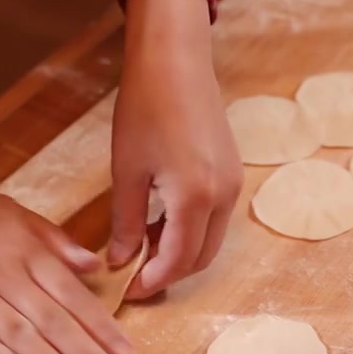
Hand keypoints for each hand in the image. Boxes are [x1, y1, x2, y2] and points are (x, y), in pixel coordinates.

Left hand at [109, 0, 242, 298]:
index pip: (177, 261)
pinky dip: (190, 229)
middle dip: (169, 273)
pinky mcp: (232, 173)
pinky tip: (160, 218)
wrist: (176, 61)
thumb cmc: (146, 108)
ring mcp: (233, 184)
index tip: (128, 292)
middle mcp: (224, 196)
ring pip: (210, 239)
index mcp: (195, 197)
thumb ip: (126, 222)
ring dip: (179, 251)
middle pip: (200, 258)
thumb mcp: (127, 171)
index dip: (152, 282)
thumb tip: (119, 261)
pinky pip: (215, 217)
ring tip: (141, 243)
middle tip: (134, 276)